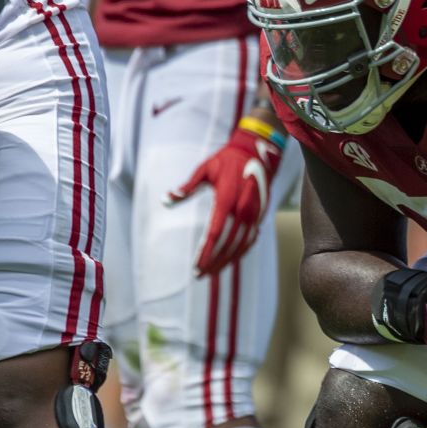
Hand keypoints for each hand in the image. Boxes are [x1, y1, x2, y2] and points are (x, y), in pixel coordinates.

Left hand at [167, 128, 282, 277]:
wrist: (258, 152)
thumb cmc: (226, 160)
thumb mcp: (205, 168)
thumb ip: (187, 187)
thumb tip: (166, 199)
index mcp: (227, 199)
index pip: (215, 234)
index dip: (205, 253)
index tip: (196, 267)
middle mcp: (243, 209)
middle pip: (228, 244)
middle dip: (214, 261)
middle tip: (201, 274)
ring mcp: (254, 213)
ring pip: (241, 245)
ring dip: (227, 260)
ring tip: (213, 271)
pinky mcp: (261, 215)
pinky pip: (251, 239)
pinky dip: (240, 252)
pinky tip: (230, 259)